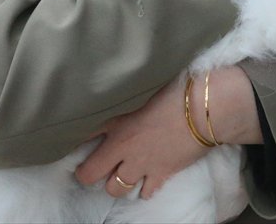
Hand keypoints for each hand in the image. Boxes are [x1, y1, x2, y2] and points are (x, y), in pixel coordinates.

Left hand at [74, 68, 258, 199]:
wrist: (207, 108)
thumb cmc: (177, 89)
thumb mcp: (144, 86)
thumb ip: (125, 93)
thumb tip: (118, 83)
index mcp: (116, 122)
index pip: (81, 135)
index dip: (71, 140)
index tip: (68, 140)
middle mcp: (124, 148)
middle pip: (90, 174)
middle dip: (87, 173)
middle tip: (90, 167)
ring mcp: (142, 165)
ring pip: (115, 188)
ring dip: (115, 182)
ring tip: (119, 173)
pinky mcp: (162, 174)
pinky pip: (146, 192)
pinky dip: (143, 188)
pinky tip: (146, 179)